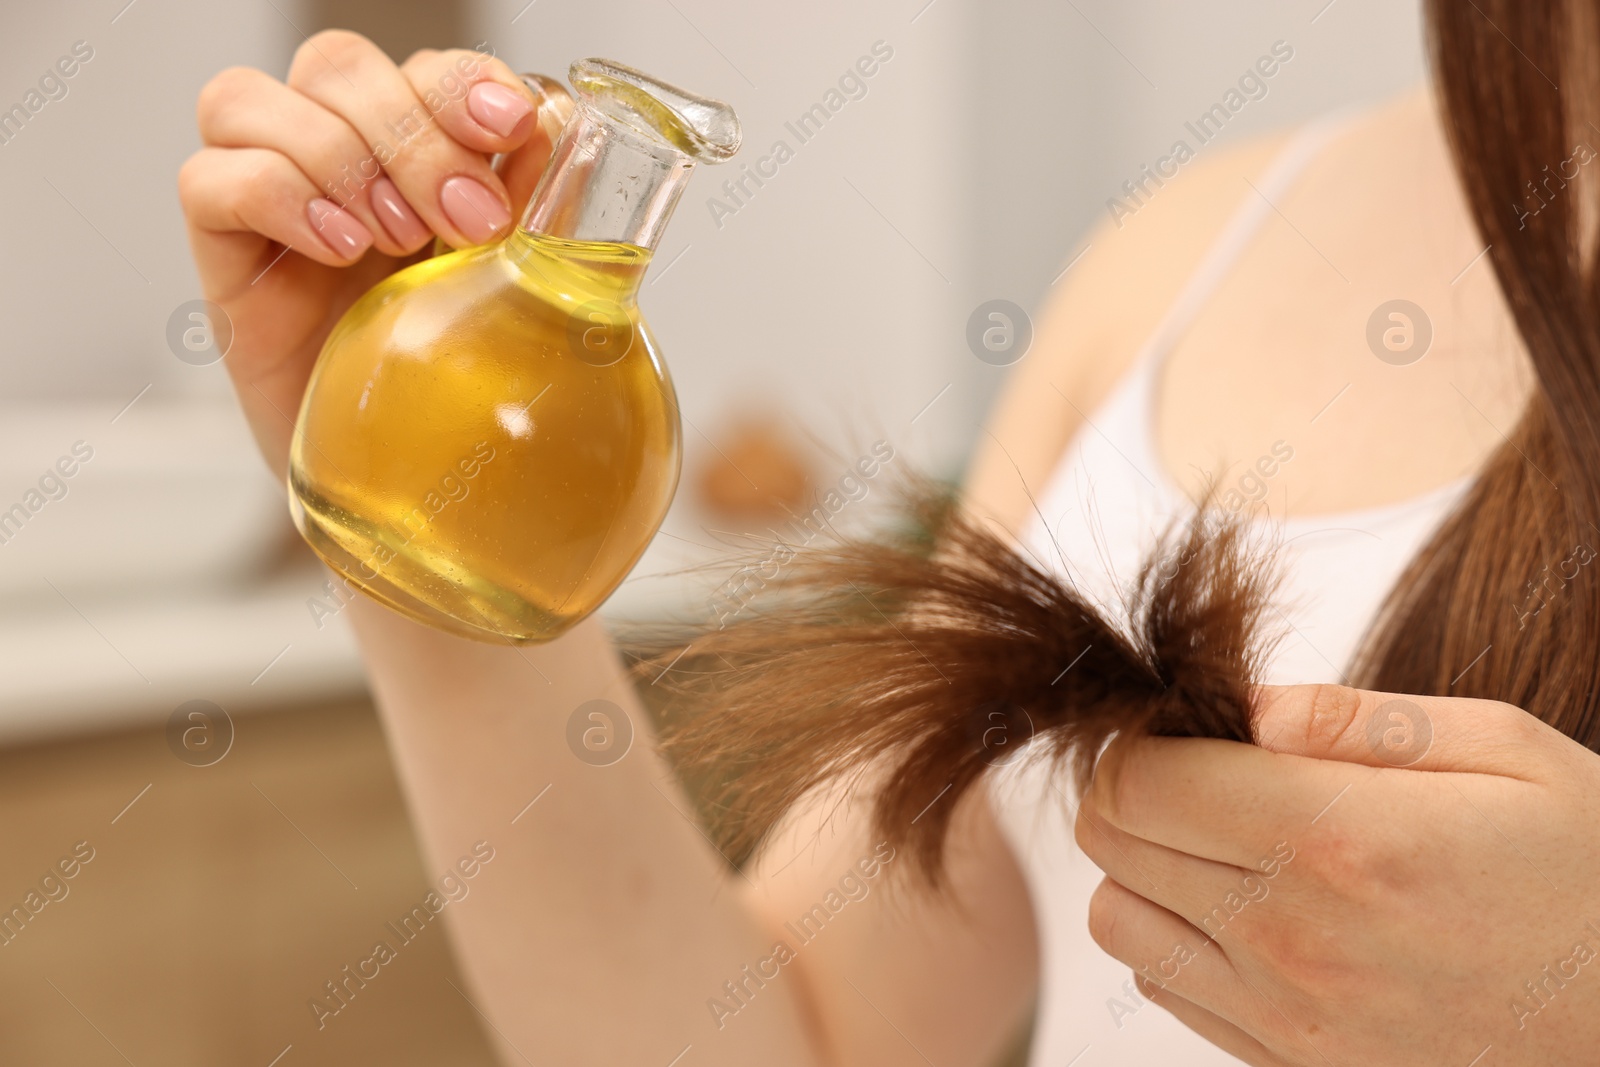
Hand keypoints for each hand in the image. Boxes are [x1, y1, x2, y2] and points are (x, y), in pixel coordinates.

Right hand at [178, 31, 569, 479]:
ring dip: (340, 161)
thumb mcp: (510, 289)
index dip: (464, 81)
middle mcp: (335, 150)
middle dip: (412, 134)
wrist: (394, 469)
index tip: (512, 128)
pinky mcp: (220, 246)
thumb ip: (535, 209)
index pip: (423, 66)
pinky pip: (210, 178)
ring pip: (250, 98)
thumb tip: (565, 134)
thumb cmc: (449, 372)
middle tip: (466, 219)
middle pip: (338, 66)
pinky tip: (337, 250)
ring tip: (396, 242)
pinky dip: (278, 198)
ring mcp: (266, 189)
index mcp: (415, 145)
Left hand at [1074, 683, 1599, 1065]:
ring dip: (1146, 869)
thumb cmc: (1592, 875)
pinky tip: (1253, 913)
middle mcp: (1293, 937)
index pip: (1138, 780)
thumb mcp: (1505, 752)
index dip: (1143, 738)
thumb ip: (1353, 720)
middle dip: (1135, 789)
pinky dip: (1180, 941)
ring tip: (1223, 843)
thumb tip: (1240, 705)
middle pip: (1112, 843)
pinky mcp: (1296, 1065)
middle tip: (1203, 772)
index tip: (1189, 728)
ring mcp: (1288, 1016)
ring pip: (1119, 922)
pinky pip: (1169, 989)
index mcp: (1337, 840)